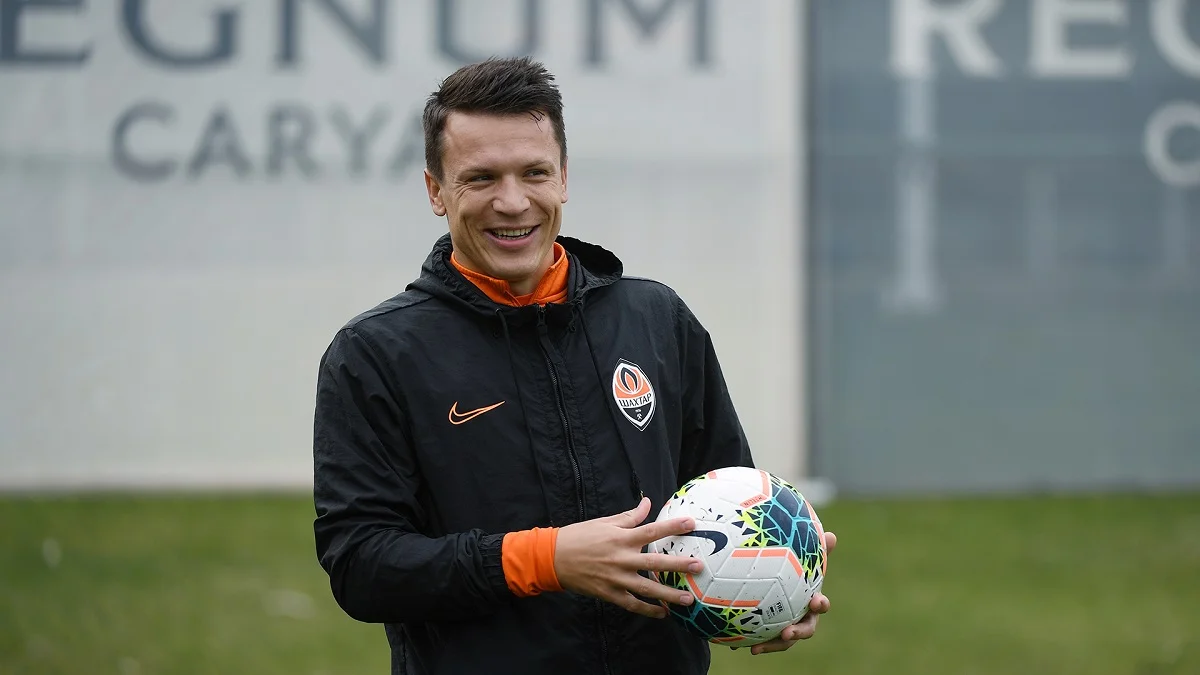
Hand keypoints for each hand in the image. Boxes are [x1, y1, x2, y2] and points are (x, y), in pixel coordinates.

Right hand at [554, 497, 702, 618]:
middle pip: (655, 563)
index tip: (691, 524)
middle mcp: (621, 558)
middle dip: (678, 565)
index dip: (672, 527)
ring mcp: (616, 579)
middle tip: (699, 567)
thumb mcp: (604, 522)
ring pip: (647, 589)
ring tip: (689, 600)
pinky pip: (632, 604)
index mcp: (621, 537)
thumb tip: (648, 503)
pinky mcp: (609, 594)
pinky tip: (663, 614)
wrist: (553, 558)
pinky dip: (648, 611)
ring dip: (669, 595)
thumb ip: (629, 516)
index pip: (651, 531)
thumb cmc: (579, 536)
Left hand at [748, 531, 836, 654]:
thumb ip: (815, 551)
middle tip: (787, 632)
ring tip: (757, 648)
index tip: (816, 602)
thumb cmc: (793, 572)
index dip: (821, 604)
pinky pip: (763, 641)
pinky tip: (735, 646)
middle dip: (798, 633)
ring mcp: (787, 628)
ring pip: (783, 641)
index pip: (821, 605)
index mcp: (812, 601)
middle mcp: (802, 618)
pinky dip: (752, 642)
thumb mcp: (801, 560)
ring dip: (773, 645)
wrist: (775, 585)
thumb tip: (832, 535)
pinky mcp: (771, 635)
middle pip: (805, 630)